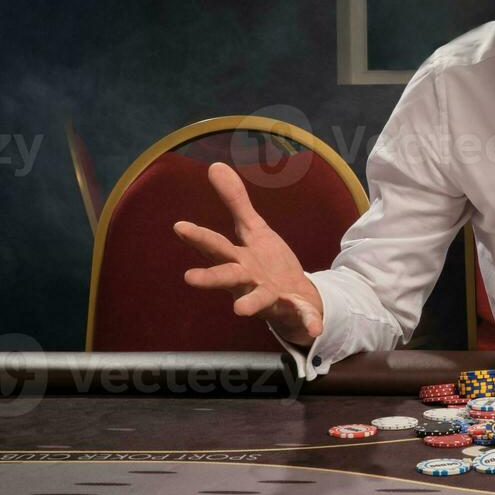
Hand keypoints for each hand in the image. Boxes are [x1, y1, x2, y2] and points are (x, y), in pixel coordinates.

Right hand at [173, 162, 323, 348]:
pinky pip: (302, 317)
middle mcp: (248, 281)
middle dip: (210, 277)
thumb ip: (235, 201)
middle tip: (190, 278)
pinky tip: (315, 329)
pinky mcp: (294, 309)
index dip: (198, 236)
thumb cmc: (266, 264)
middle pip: (227, 276)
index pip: (215, 245)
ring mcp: (270, 297)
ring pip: (258, 300)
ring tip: (239, 310)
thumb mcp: (253, 229)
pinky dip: (308, 322)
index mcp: (238, 259)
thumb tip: (215, 165)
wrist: (294, 299)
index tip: (180, 226)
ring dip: (250, 303)